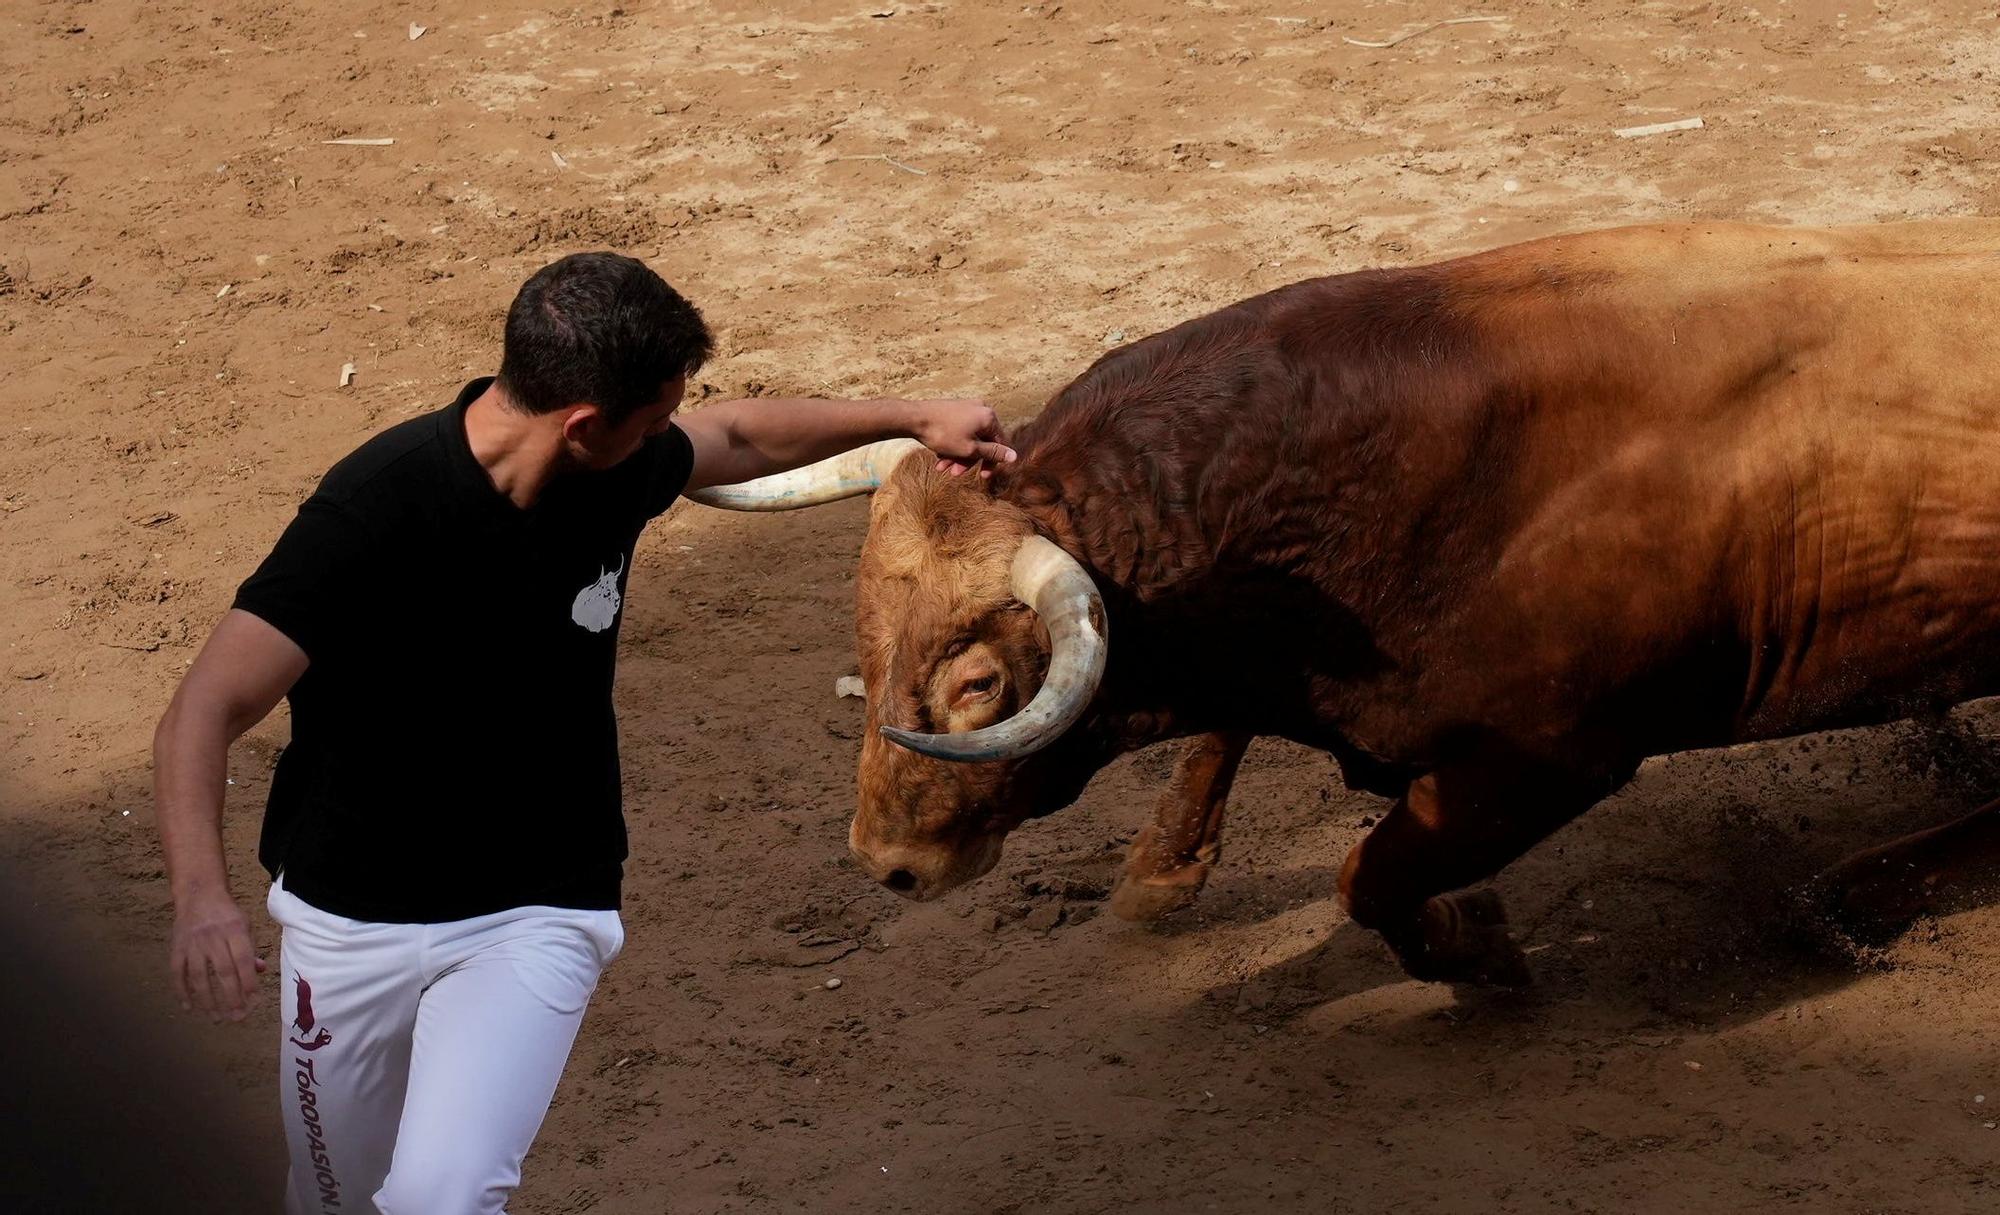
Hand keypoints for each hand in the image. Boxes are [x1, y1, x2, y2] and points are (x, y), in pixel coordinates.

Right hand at [170, 887, 265, 1022]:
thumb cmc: (227, 914)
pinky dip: (181, 992)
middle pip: (223, 972)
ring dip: (207, 1000)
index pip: (243, 960)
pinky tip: (189, 1008)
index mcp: (235, 930)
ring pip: (199, 977)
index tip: (254, 1001)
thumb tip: (260, 971)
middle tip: (237, 1017)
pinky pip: (177, 973)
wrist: (198, 894)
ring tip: (216, 1018)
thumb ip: (251, 949)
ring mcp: (192, 943)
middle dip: (231, 997)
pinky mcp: (176, 948)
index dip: (249, 981)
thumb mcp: (245, 925)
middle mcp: (213, 937)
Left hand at [911, 399, 1015, 478]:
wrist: (913, 418)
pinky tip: (939, 456)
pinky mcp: (953, 410)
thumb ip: (992, 453)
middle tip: (956, 474)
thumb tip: (1014, 456)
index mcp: (989, 417)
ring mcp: (966, 408)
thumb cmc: (942, 434)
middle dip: (968, 460)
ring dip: (957, 455)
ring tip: (942, 467)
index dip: (992, 462)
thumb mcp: (970, 449)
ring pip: (968, 438)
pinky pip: (958, 431)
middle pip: (982, 441)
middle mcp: (980, 409)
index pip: (998, 443)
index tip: (983, 476)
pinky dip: (952, 445)